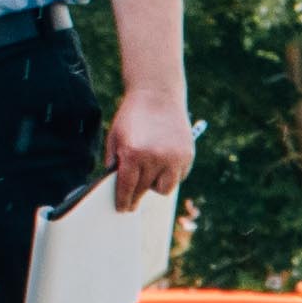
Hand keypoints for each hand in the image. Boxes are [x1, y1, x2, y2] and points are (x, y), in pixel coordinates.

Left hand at [108, 92, 195, 209]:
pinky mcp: (187, 155)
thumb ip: (114, 163)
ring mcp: (174, 158)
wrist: (157, 94)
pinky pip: (178, 176)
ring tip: (150, 176)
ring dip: (155, 185)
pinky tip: (163, 161)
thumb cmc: (132, 116)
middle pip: (144, 190)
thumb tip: (116, 187)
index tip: (122, 209)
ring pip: (164, 188)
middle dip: (137, 196)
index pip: (127, 188)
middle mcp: (155, 158)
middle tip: (132, 201)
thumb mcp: (115, 137)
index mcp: (133, 154)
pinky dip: (170, 174)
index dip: (123, 201)